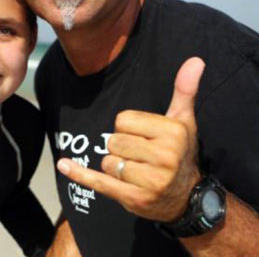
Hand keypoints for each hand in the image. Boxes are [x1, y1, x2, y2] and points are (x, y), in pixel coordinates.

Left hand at [56, 57, 204, 221]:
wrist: (186, 198)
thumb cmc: (180, 153)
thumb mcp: (184, 120)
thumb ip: (184, 89)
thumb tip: (195, 59)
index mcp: (173, 132)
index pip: (123, 120)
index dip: (129, 128)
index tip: (146, 138)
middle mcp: (164, 157)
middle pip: (113, 141)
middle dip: (121, 148)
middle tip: (142, 157)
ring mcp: (150, 181)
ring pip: (107, 162)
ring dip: (116, 167)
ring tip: (137, 172)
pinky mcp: (134, 199)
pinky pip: (99, 182)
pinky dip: (79, 174)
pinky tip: (63, 165)